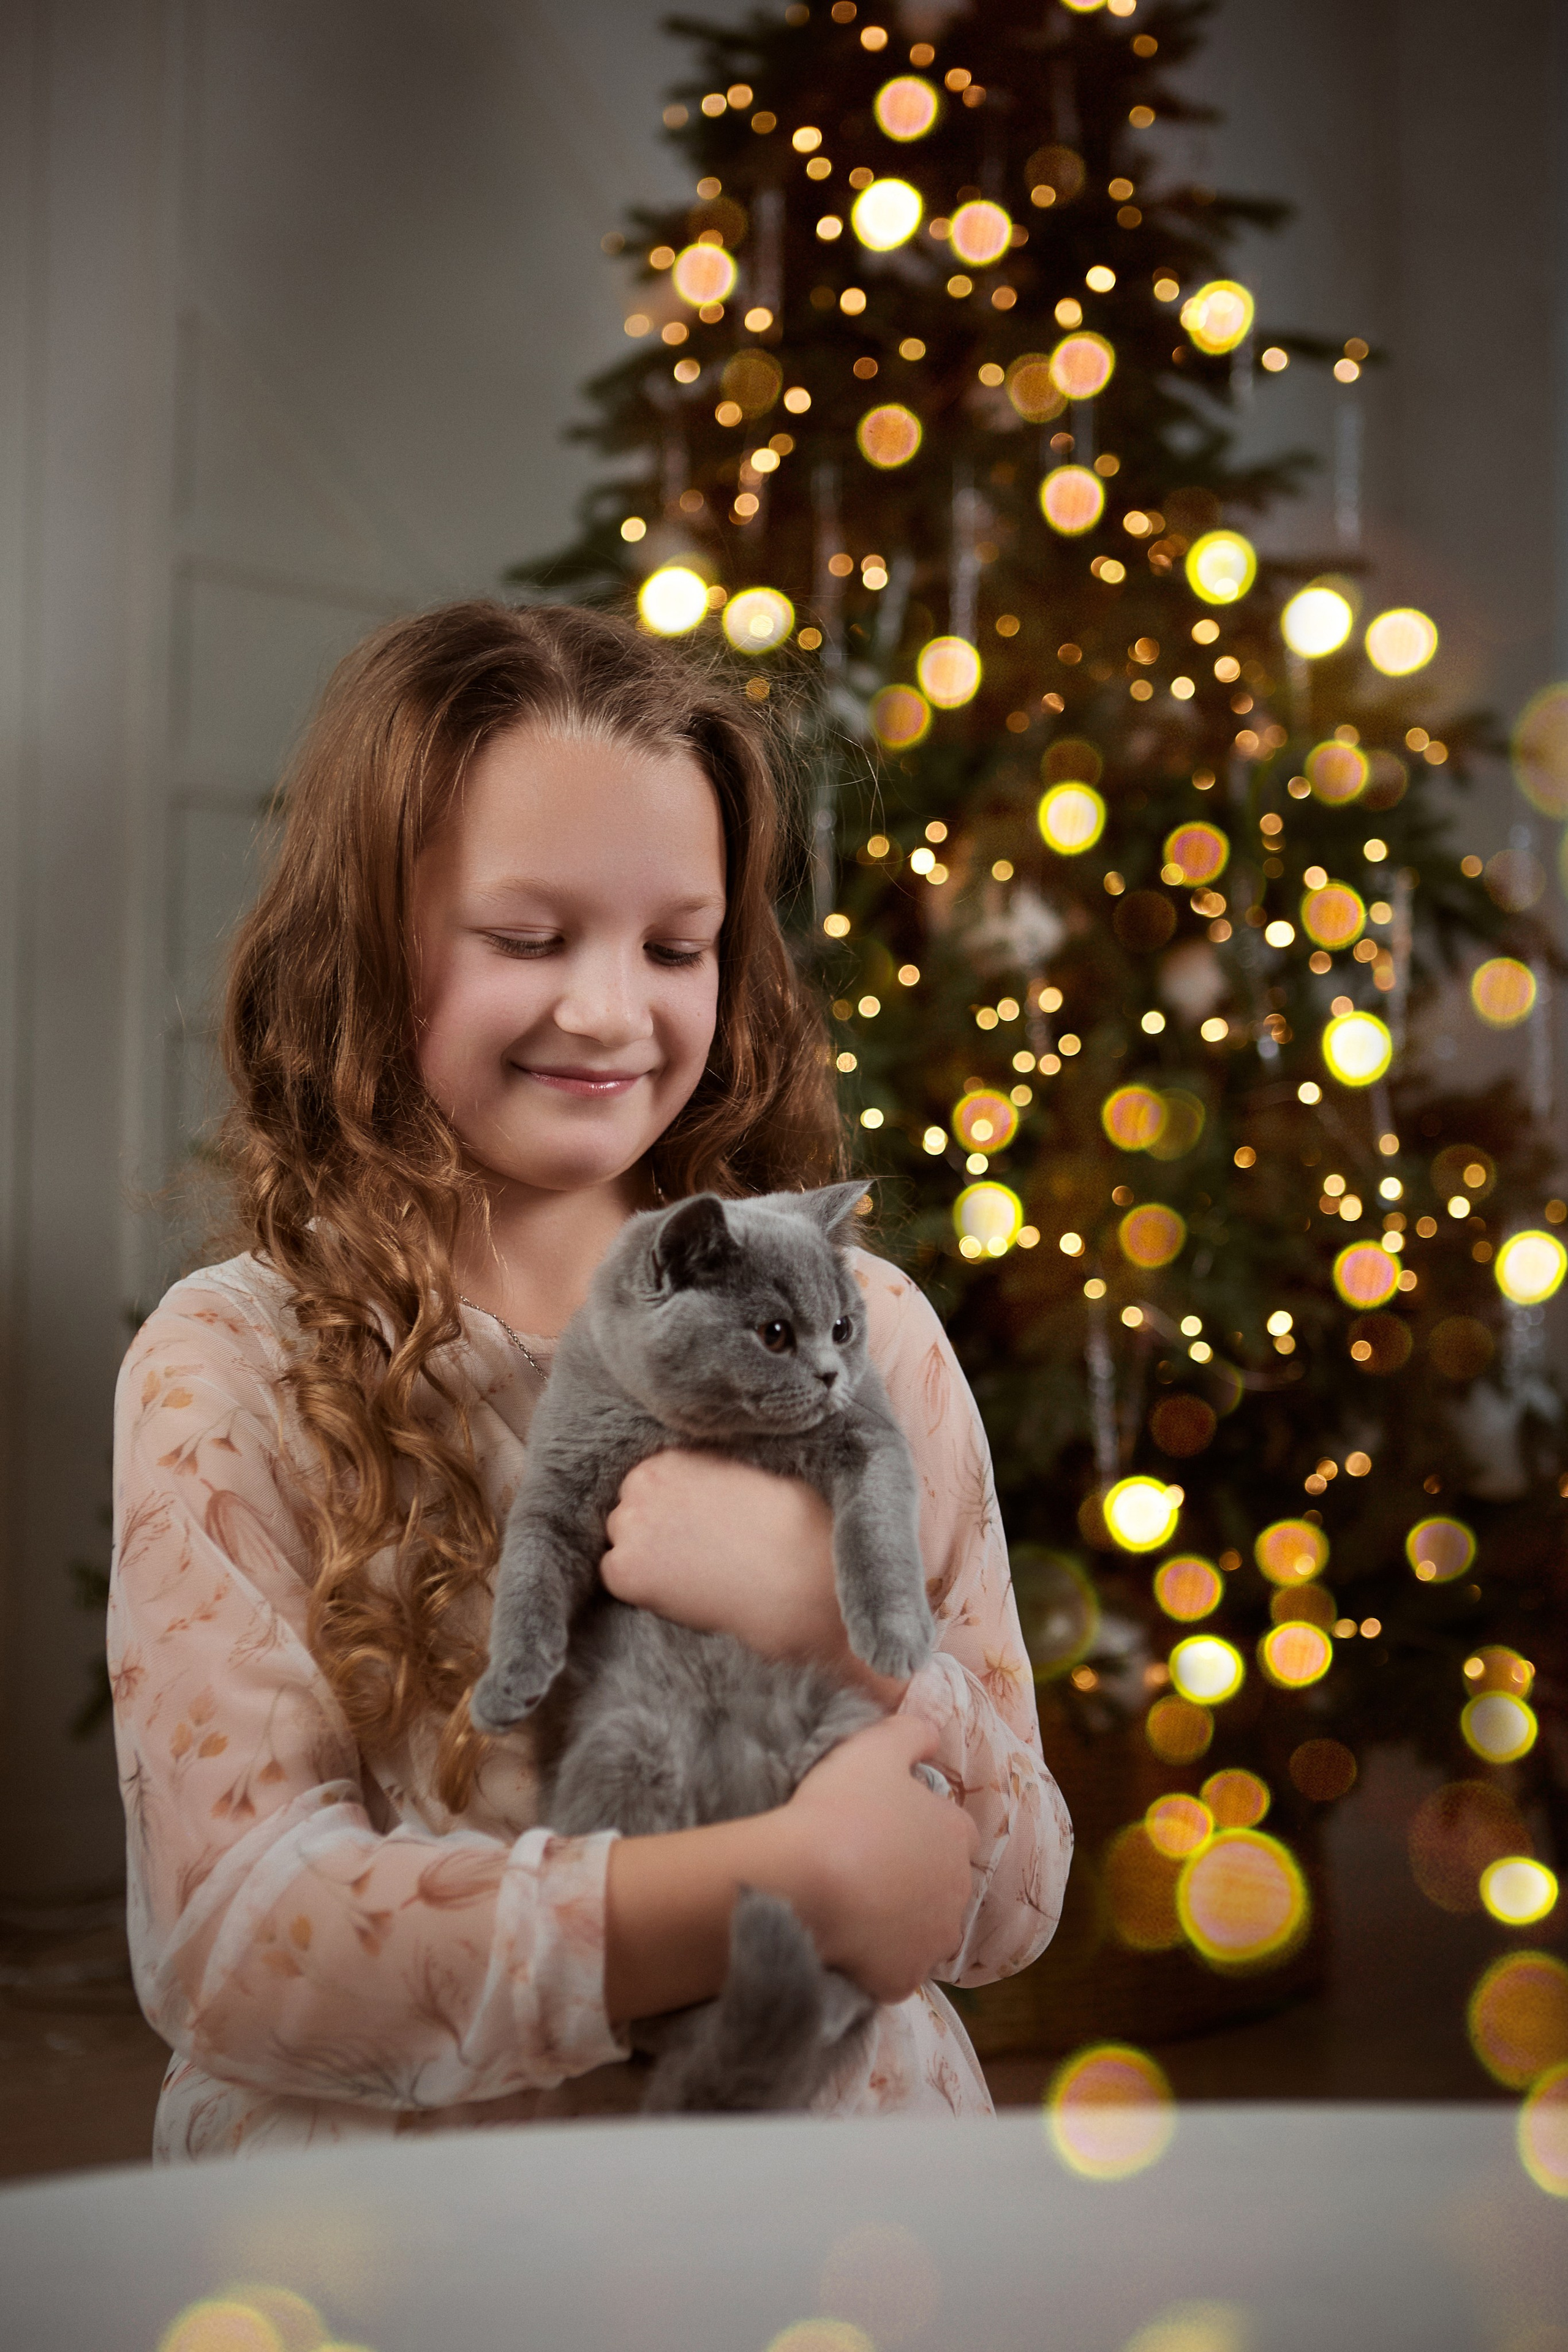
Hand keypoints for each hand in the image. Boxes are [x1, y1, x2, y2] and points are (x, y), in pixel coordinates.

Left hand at [602, 1453, 908, 1701]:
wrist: (799, 1576)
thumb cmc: (792, 1522)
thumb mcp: (748, 1472)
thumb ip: (709, 1475)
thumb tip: (699, 1490)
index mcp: (672, 1454)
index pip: (648, 1481)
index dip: (672, 1506)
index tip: (696, 1522)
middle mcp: (642, 1482)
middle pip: (630, 1509)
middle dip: (655, 1528)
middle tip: (696, 1549)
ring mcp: (629, 1525)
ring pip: (621, 1541)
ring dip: (645, 1555)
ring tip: (692, 1571)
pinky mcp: (624, 1569)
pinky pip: (614, 1576)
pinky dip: (639, 1587)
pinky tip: (680, 1590)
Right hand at [779, 1715, 977, 2003]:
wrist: (800, 1883)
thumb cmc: (840, 1808)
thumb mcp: (875, 1746)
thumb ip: (913, 1732)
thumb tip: (933, 1736)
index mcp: (956, 1834)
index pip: (951, 1830)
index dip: (917, 1826)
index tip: (882, 1825)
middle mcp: (958, 1892)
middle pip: (940, 1884)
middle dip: (912, 1878)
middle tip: (862, 1866)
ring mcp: (932, 1942)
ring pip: (921, 1931)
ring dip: (898, 1922)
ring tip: (851, 1907)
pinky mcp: (902, 1980)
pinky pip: (892, 1971)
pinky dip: (874, 1961)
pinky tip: (843, 1942)